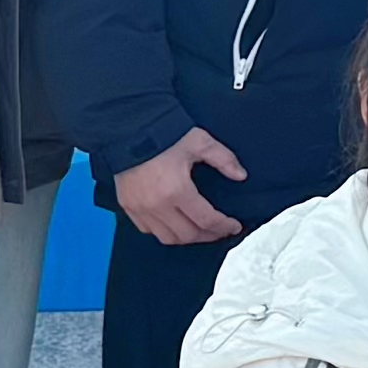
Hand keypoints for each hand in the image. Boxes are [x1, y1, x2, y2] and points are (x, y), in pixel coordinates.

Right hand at [113, 128, 245, 246]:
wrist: (128, 129)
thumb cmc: (163, 134)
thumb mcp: (200, 142)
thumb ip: (223, 159)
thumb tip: (241, 175)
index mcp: (176, 191)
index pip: (206, 220)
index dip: (224, 227)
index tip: (234, 226)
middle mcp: (156, 205)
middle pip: (187, 235)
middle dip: (208, 235)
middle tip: (221, 231)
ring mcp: (139, 208)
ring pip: (167, 237)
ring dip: (187, 238)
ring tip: (201, 231)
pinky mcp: (127, 207)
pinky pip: (148, 230)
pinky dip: (164, 232)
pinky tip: (175, 224)